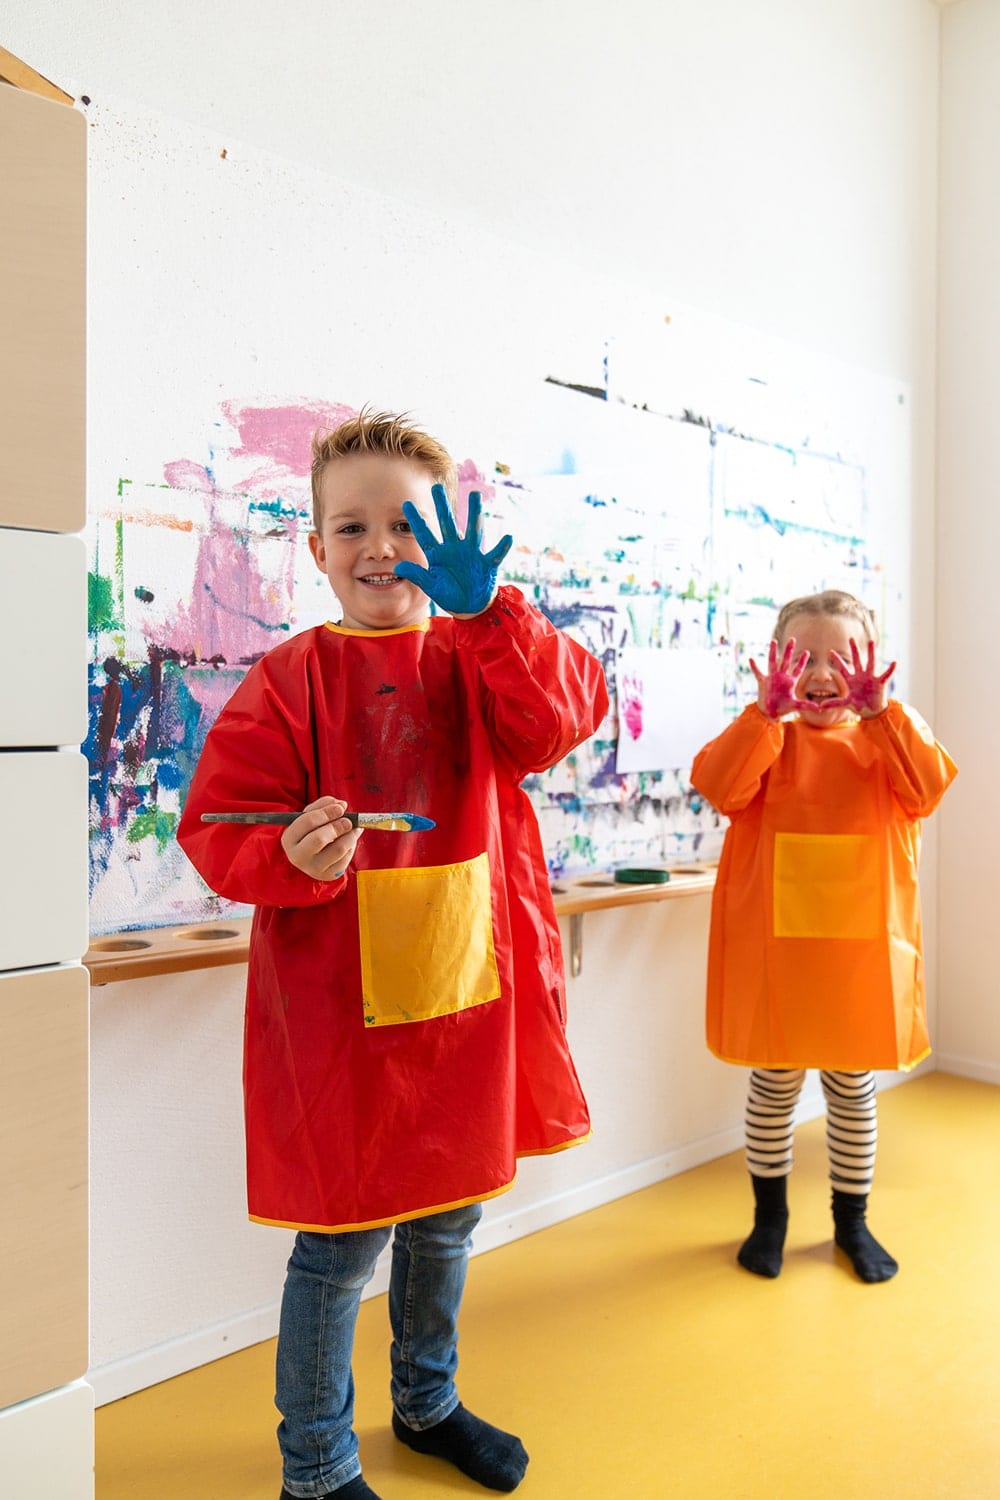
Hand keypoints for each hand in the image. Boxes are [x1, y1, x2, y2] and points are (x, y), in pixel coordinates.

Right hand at [280, 796, 362, 880]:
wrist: (311, 858)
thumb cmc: (310, 833)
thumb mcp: (310, 817)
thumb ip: (323, 806)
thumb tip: (341, 805)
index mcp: (289, 838)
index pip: (308, 822)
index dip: (326, 813)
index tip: (340, 808)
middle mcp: (298, 856)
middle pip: (319, 838)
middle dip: (337, 826)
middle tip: (348, 821)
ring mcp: (313, 868)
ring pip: (338, 849)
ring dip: (350, 836)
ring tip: (353, 829)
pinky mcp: (329, 875)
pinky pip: (346, 859)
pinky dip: (352, 846)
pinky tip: (350, 840)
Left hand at [393, 484, 512, 616]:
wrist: (469, 607)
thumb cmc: (449, 595)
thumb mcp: (431, 586)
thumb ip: (417, 575)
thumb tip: (398, 567)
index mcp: (438, 554)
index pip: (424, 534)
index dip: (415, 520)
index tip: (405, 504)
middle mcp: (454, 549)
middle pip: (447, 524)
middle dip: (442, 506)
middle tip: (436, 487)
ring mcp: (471, 554)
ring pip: (473, 530)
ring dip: (474, 513)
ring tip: (475, 494)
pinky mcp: (487, 564)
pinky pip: (495, 554)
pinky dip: (502, 547)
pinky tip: (508, 537)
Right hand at [749, 638, 809, 719]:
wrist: (769, 713)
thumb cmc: (783, 709)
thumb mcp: (795, 706)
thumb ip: (806, 705)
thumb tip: (819, 708)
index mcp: (790, 682)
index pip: (798, 669)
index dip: (802, 661)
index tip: (807, 652)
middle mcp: (781, 677)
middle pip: (786, 661)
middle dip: (789, 650)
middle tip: (792, 639)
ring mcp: (772, 678)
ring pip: (773, 662)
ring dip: (773, 652)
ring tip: (774, 641)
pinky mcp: (763, 682)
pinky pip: (758, 673)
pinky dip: (754, 667)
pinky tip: (751, 659)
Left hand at [829, 638, 895, 717]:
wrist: (871, 712)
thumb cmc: (858, 705)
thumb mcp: (845, 703)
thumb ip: (834, 703)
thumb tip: (820, 707)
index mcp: (851, 680)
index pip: (842, 668)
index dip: (837, 660)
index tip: (830, 651)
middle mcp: (861, 676)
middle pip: (857, 660)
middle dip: (854, 650)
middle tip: (851, 638)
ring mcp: (871, 678)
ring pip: (870, 663)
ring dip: (871, 652)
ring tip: (871, 641)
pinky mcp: (880, 683)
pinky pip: (886, 675)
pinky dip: (890, 669)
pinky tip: (894, 662)